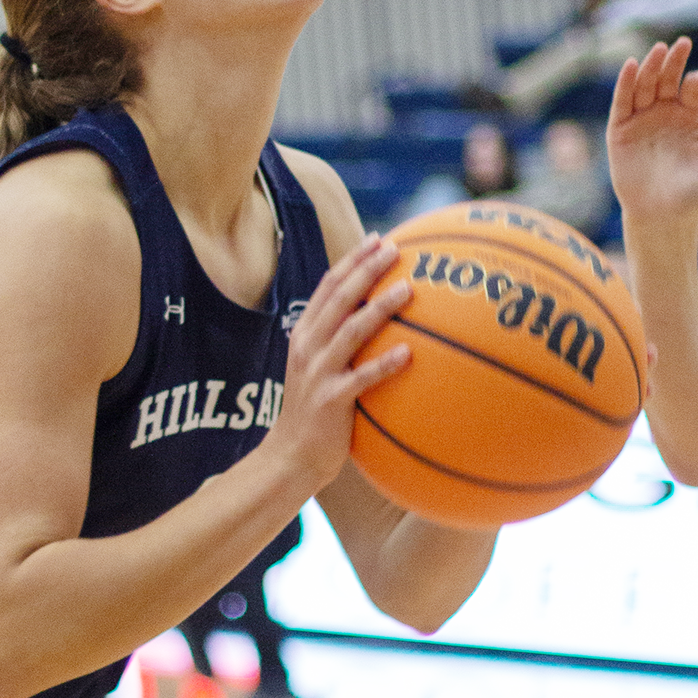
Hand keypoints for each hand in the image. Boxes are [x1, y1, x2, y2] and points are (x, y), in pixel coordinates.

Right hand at [261, 233, 413, 493]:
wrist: (289, 457)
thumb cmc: (315, 414)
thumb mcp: (320, 370)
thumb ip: (342, 345)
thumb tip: (381, 322)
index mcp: (305, 334)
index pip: (328, 287)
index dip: (352, 261)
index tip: (378, 240)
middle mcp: (308, 346)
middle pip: (339, 298)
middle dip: (366, 270)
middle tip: (395, 250)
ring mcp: (317, 372)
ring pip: (350, 330)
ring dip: (379, 307)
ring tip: (408, 289)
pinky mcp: (330, 400)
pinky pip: (361, 378)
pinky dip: (384, 364)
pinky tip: (408, 354)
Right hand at [606, 37, 697, 226]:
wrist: (664, 216)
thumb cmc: (695, 191)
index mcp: (689, 117)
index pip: (691, 89)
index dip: (696, 81)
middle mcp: (664, 114)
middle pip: (667, 79)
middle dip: (674, 62)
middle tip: (682, 44)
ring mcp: (641, 120)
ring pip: (644, 85)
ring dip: (651, 66)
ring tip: (660, 49)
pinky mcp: (619, 131)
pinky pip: (621, 102)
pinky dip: (624, 83)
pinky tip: (631, 65)